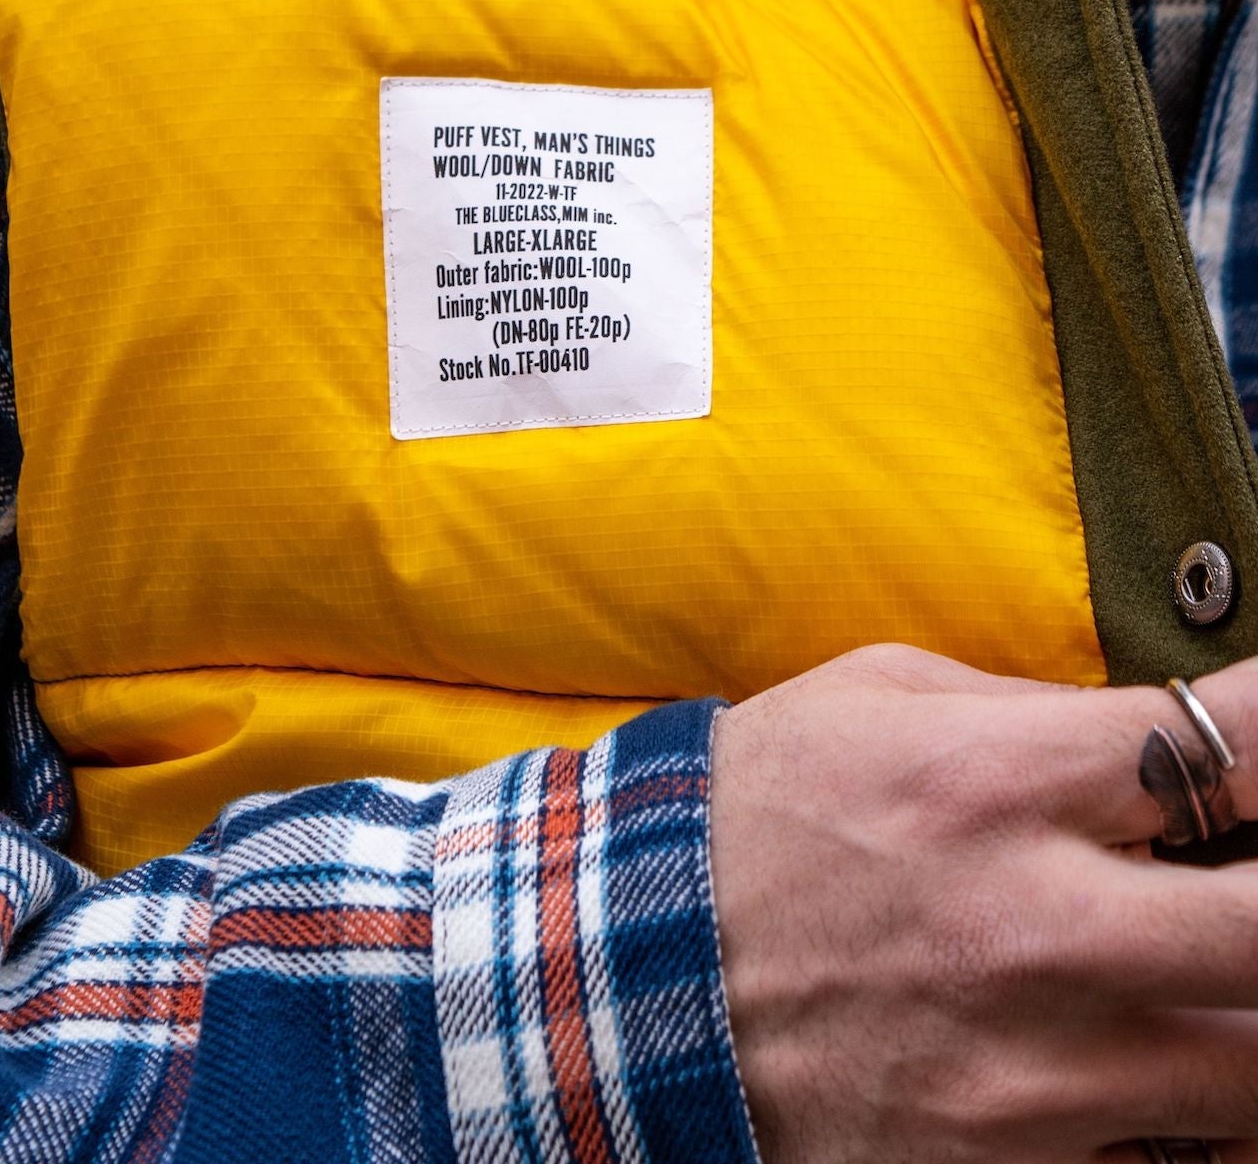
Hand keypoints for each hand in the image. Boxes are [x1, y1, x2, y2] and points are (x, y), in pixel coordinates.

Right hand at [711, 644, 1257, 1161]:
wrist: (619, 973)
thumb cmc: (758, 810)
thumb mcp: (881, 696)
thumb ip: (1038, 709)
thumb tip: (1173, 729)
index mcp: (994, 782)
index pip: (1234, 742)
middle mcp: (1031, 931)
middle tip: (1252, 868)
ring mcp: (1032, 1079)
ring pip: (1255, 1073)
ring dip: (1245, 1007)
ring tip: (1197, 963)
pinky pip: (1180, 1161)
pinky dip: (1196, 1110)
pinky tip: (1154, 1050)